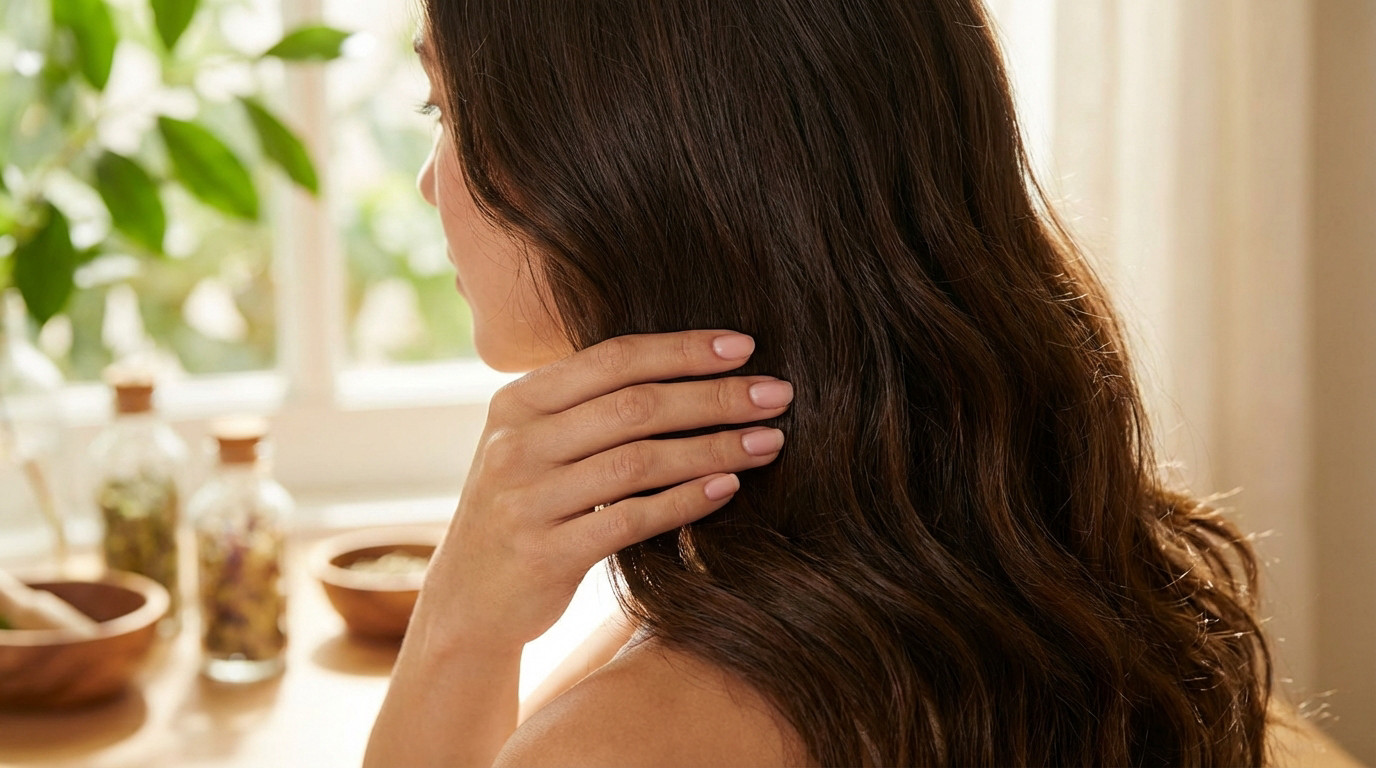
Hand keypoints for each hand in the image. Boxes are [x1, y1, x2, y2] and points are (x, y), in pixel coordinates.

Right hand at [414, 330, 792, 654]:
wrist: (469, 601)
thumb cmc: (526, 509)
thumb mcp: (537, 445)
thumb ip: (591, 407)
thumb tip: (695, 368)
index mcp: (517, 402)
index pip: (613, 358)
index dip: (682, 349)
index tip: (745, 347)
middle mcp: (516, 443)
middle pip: (634, 405)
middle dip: (715, 395)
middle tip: (778, 393)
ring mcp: (526, 499)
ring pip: (639, 461)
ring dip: (714, 447)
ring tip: (769, 442)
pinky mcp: (544, 553)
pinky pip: (631, 519)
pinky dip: (685, 501)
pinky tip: (729, 488)